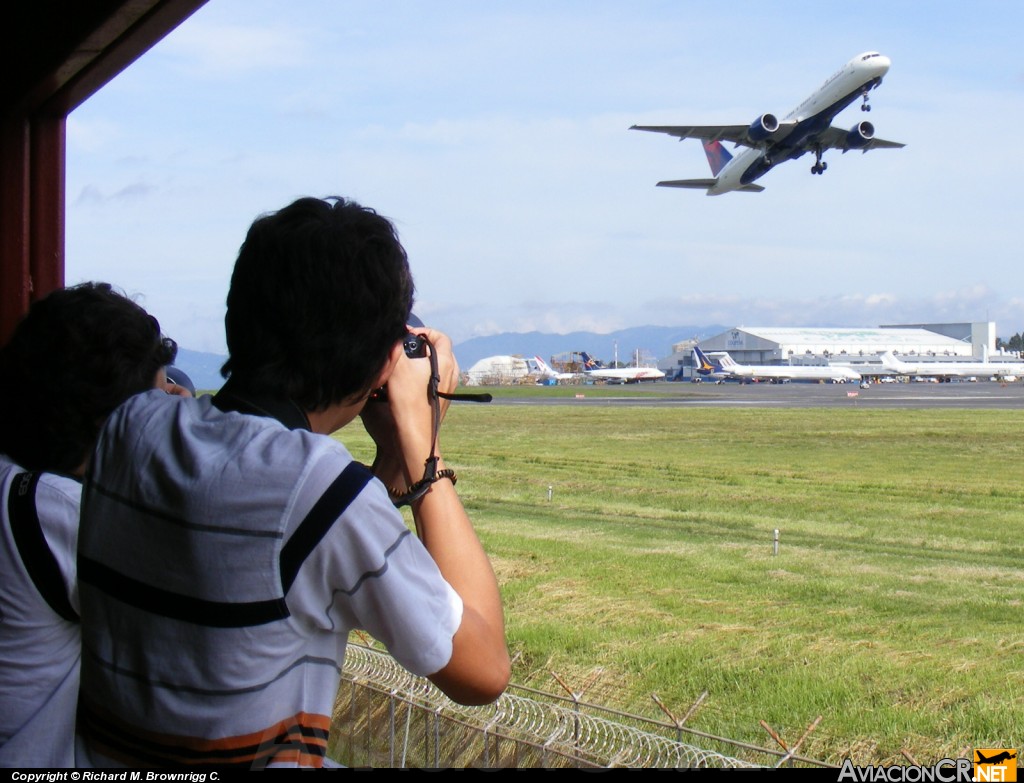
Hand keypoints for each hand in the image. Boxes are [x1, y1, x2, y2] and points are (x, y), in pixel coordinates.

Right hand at [360, 328, 459, 487]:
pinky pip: (435, 381)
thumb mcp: (398, 366)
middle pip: (439, 351)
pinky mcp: (442, 401)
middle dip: (421, 347)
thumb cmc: (408, 401)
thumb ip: (397, 346)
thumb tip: (396, 335)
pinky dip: (422, 377)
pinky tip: (407, 383)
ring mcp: (449, 389)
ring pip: (437, 367)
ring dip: (421, 363)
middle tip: (404, 349)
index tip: (407, 335)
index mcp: (446, 362)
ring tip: (403, 366)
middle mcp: (452, 374)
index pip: (440, 336)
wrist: (415, 437)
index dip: (423, 331)